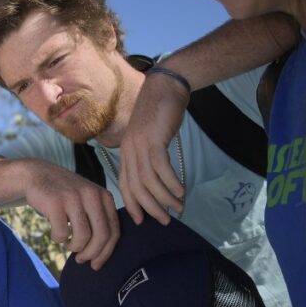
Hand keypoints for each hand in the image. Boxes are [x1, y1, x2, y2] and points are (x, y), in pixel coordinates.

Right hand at [25, 162, 118, 269]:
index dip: (106, 252)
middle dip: (91, 254)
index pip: (114, 230)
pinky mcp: (56, 203)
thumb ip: (99, 218)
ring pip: (82, 237)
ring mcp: (74, 198)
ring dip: (74, 247)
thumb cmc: (64, 194)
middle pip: (101, 236)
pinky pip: (62, 233)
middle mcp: (92, 195)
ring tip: (68, 244)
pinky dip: (58, 239)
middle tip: (81, 259)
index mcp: (104, 196)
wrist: (37, 175)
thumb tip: (103, 252)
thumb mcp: (88, 199)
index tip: (96, 263)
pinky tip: (55, 233)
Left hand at [118, 73, 189, 224]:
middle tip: (165, 220)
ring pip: (148, 181)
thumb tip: (159, 178)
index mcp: (126, 152)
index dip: (132, 204)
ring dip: (164, 198)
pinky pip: (160, 168)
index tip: (141, 220)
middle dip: (150, 207)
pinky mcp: (154, 139)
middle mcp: (129, 151)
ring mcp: (140, 145)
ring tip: (178, 207)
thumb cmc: (160, 113)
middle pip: (136, 188)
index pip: (124, 185)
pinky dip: (170, 182)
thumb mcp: (151, 138)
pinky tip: (180, 191)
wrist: (166, 86)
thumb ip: (150, 156)